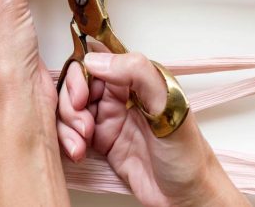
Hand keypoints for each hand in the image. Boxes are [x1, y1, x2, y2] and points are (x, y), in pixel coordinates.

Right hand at [58, 44, 250, 206]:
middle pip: (77, 83)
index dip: (81, 73)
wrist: (186, 196)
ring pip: (70, 107)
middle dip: (70, 101)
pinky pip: (71, 131)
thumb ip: (136, 72)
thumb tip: (98, 59)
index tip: (82, 95)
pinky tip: (78, 151)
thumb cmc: (187, 152)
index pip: (97, 60)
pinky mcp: (100, 141)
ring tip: (82, 141)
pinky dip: (67, 140)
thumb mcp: (167, 104)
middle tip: (82, 122)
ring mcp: (108, 117)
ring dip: (67, 123)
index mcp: (136, 77)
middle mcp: (119, 94)